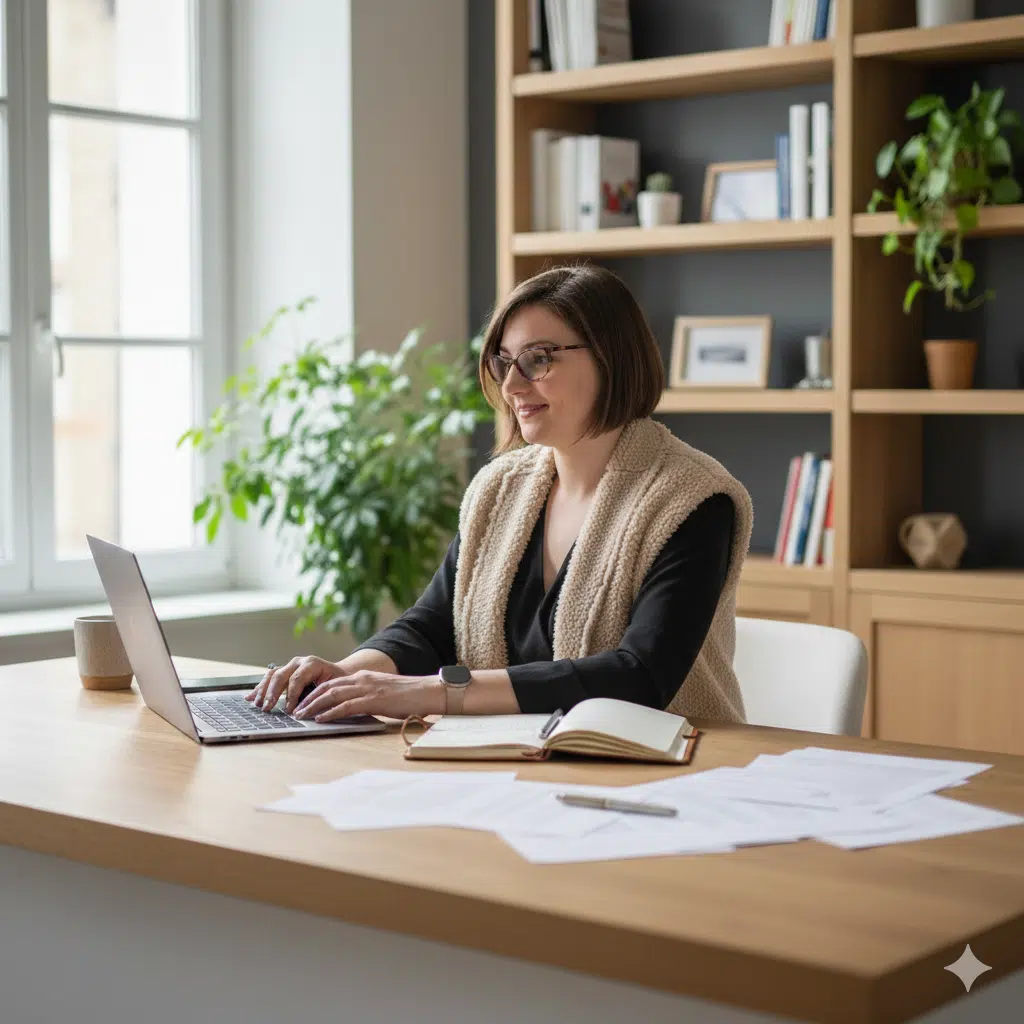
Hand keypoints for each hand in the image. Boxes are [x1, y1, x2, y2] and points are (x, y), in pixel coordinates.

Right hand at [247, 656, 348, 714]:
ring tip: (256, 704)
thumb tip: (307, 710)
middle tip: (267, 708)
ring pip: (272, 675)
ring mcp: (290, 665)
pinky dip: (260, 687)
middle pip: (281, 675)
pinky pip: (270, 678)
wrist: (339, 674)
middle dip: (272, 693)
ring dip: (263, 690)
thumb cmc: (338, 682)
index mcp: (312, 664)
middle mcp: (299, 662)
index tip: (289, 710)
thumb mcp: (333, 688)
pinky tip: (250, 697)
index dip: (291, 695)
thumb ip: (320, 696)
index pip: (297, 679)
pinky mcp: (285, 671)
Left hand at [293, 670, 443, 721]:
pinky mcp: (373, 700)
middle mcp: (362, 679)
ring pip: (332, 695)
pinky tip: (321, 718)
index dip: (315, 692)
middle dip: (308, 699)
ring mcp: (367, 688)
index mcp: (364, 677)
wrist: (428, 691)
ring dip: (314, 706)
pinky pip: (346, 706)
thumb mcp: (383, 692)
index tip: (302, 702)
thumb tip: (353, 708)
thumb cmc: (409, 695)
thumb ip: (367, 696)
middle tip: (295, 710)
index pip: (333, 683)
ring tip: (302, 715)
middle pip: (327, 687)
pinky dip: (330, 712)